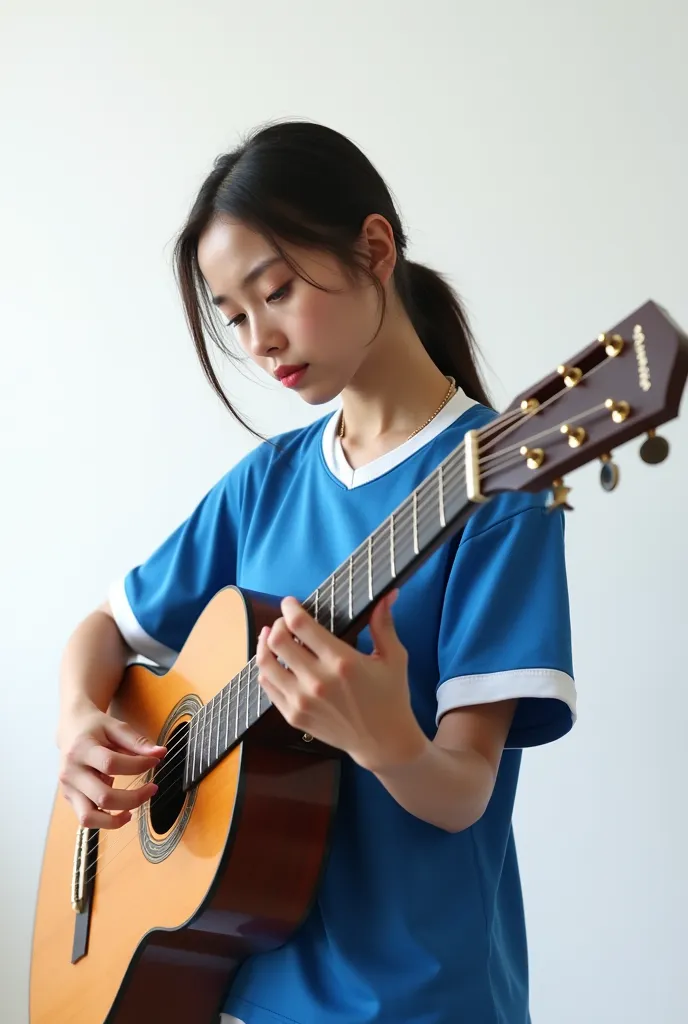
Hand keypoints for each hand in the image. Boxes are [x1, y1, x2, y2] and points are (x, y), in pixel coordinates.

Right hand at [58, 702, 166, 829]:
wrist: (70, 729)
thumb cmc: (95, 727)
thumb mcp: (116, 727)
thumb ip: (138, 741)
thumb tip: (161, 753)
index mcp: (82, 749)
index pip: (111, 764)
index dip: (137, 766)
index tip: (155, 761)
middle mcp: (71, 772)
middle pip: (103, 796)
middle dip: (134, 797)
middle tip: (153, 788)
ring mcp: (68, 788)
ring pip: (89, 817)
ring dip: (116, 820)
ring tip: (134, 810)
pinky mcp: (70, 798)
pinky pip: (86, 819)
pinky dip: (105, 822)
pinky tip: (122, 813)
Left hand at [257, 591, 425, 772]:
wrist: (383, 742)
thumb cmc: (391, 696)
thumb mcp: (393, 657)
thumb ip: (383, 624)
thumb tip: (388, 593)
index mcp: (342, 662)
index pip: (300, 625)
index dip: (290, 608)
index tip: (290, 602)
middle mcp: (318, 681)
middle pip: (277, 642)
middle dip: (278, 625)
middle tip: (284, 622)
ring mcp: (303, 701)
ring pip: (265, 665)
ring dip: (265, 645)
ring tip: (270, 637)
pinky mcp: (294, 716)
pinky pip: (268, 687)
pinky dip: (266, 670)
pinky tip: (273, 662)